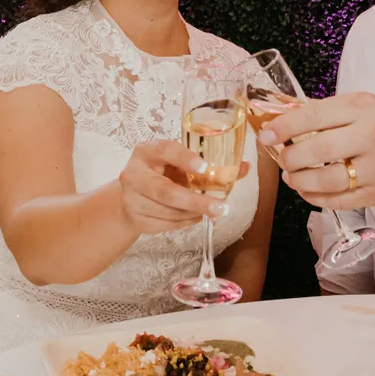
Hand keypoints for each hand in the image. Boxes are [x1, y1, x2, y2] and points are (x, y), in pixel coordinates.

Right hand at [117, 139, 233, 234]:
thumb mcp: (178, 163)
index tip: (204, 167)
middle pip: (166, 191)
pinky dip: (185, 222)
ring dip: (194, 213)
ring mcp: (131, 199)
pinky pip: (166, 225)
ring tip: (210, 210)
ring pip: (169, 212)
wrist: (131, 196)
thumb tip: (243, 168)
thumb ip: (208, 165)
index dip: (185, 158)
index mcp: (146, 151)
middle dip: (196, 201)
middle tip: (220, 207)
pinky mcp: (136, 219)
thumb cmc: (161, 173)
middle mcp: (133, 173)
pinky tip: (194, 216)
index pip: (165, 150)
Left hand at [258, 92, 374, 209]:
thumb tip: (284, 122)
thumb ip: (328, 112)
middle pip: (317, 151)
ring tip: (291, 177)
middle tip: (281, 158)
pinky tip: (307, 190)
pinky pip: (338, 201)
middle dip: (290, 157)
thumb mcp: (363, 103)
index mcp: (363, 110)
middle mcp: (370, 138)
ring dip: (299, 181)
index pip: (314, 117)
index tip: (266, 133)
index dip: (284, 127)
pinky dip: (315, 198)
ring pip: (325, 181)